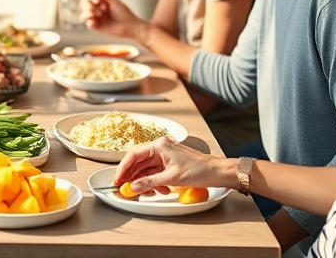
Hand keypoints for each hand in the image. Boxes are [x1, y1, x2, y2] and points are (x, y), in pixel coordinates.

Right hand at [82, 0, 144, 39]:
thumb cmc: (124, 13)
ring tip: (98, 15)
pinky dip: (89, 21)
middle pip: (84, 2)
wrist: (129, 27)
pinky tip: (94, 22)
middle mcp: (97, 7)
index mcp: (102, 0)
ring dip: (88, 12)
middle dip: (88, 5)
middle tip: (100, 10)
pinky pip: (87, 22)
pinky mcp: (96, 26)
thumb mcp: (116, 3)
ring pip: (83, 12)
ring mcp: (96, 17)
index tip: (98, 1)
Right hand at [113, 136, 230, 193]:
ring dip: (145, 181)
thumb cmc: (200, 169)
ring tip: (146, 191)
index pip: (134, 155)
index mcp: (159, 145)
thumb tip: (134, 186)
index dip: (123, 168)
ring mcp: (164, 156)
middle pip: (138, 162)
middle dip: (133, 176)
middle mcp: (160, 148)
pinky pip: (155, 173)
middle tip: (126, 188)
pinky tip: (160, 190)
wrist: (217, 172)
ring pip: (146, 169)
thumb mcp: (172, 178)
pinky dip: (154, 182)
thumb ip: (150, 182)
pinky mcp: (169, 164)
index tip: (117, 179)